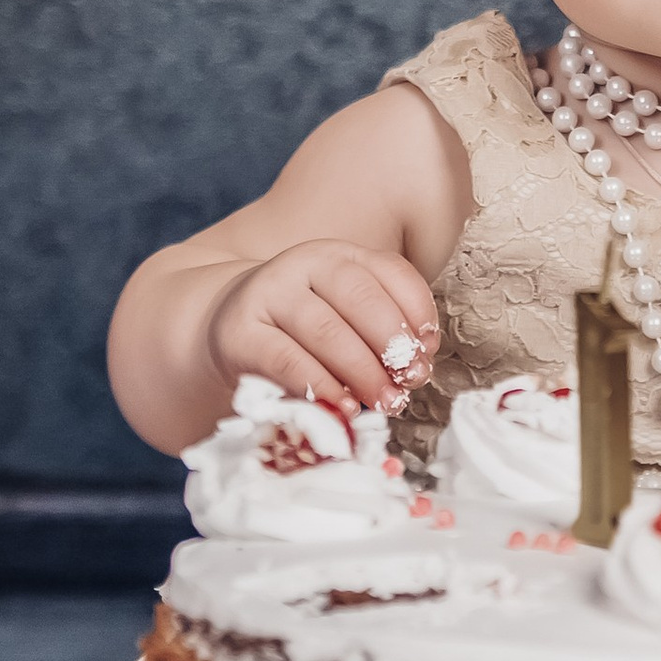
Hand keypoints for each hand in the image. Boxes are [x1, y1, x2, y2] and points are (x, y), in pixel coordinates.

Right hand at [203, 242, 440, 419]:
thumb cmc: (304, 329)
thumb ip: (381, 331)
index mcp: (339, 255)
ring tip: (387, 401)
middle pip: (360, 297)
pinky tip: (343, 405)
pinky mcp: (240, 333)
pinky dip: (321, 385)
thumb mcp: (345, 316)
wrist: (231, 329)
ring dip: (363, 371)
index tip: (429, 349)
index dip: (417, 310)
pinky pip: (287, 360)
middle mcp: (304, 264)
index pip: (390, 271)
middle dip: (393, 343)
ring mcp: (269, 295)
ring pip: (326, 330)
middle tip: (412, 381)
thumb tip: (417, 365)